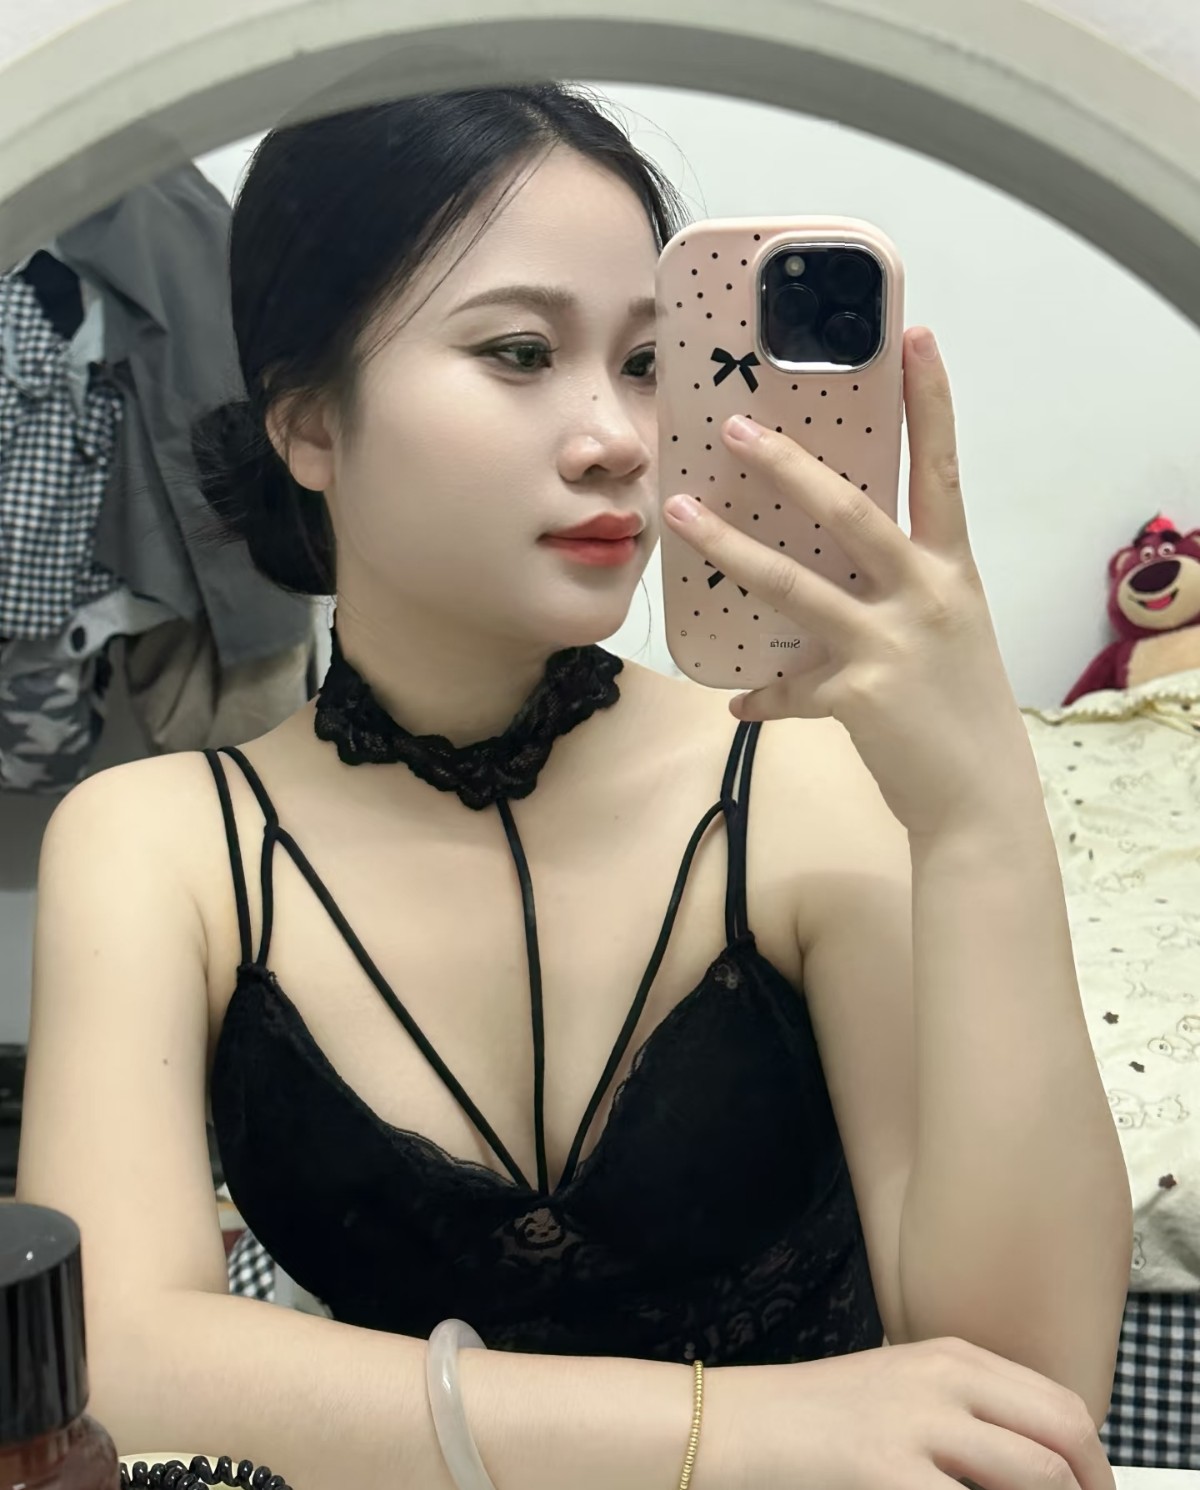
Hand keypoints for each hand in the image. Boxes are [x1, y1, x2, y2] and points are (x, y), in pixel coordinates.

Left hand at [661, 327, 1039, 839]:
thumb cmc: (960, 711)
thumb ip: (889, 606)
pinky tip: (739, 704)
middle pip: (849, 511)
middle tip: (735, 426)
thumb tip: (821, 601)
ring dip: (732, 548)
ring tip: (682, 514)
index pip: (942, 468)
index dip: (931, 401)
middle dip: (789, 466)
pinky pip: (788, 689)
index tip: (915, 335)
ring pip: (795, 584)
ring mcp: (891, 643)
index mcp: (951, 570)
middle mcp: (926, 595)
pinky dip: (763, 696)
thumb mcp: (944, 638)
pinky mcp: (859, 695)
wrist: (981, 800)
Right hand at [697, 1336, 1115, 1489]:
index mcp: (950, 1357)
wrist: (733, 1424)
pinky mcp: (886, 1473)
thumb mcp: (900, 1393)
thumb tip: (1036, 1467)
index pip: (1061, 1407)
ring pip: (1036, 1478)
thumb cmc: (812, 1421)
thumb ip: (964, 1414)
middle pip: (1063, 1437)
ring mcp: (916, 1426)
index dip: (1095, 1465)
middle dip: (1090, 1489)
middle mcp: (942, 1380)